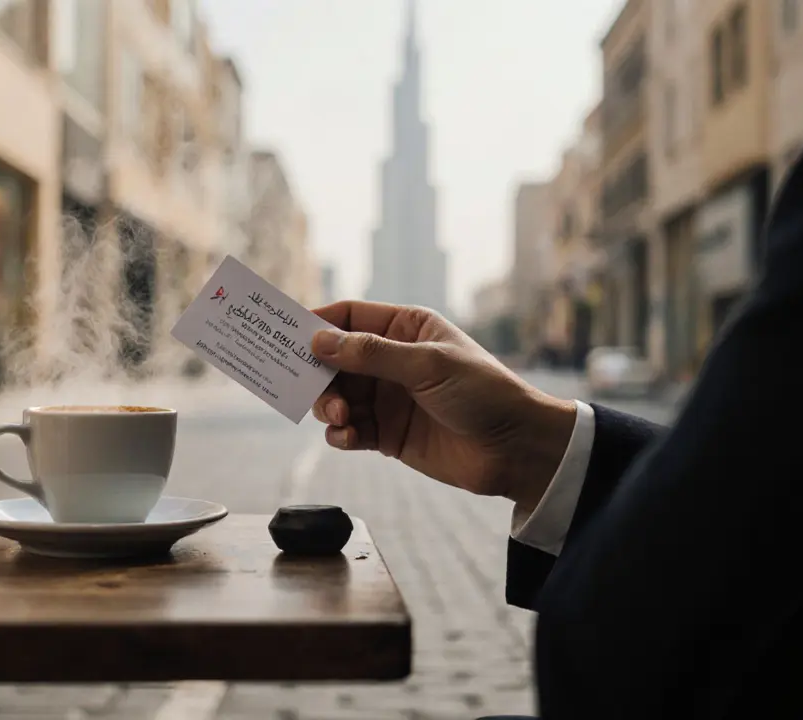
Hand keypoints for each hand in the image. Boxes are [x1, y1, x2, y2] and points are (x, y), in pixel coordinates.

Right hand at [310, 301, 575, 509]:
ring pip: (336, 397)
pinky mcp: (387, 434)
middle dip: (318, 373)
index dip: (317, 324)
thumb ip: (372, 354)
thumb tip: (320, 341)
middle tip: (306, 387)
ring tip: (339, 417)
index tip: (287, 336)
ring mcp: (388, 398)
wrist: (516, 449)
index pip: (350, 317)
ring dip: (327, 407)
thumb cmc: (483, 393)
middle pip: (334, 359)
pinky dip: (340, 434)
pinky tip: (348, 437)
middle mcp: (392, 361)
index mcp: (406, 329)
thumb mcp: (428, 365)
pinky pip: (348, 430)